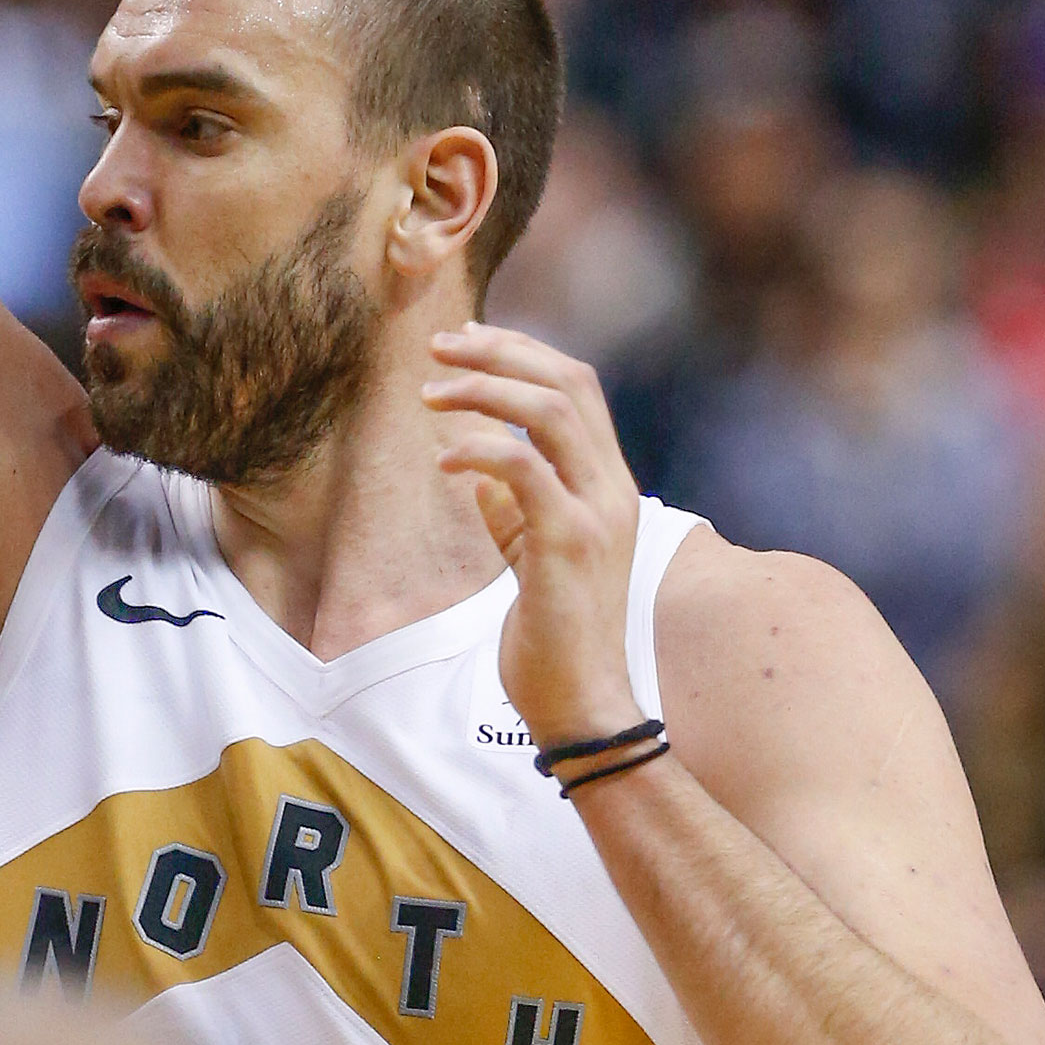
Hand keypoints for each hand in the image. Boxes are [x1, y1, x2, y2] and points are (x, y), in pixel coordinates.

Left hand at [424, 325, 642, 745]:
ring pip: (549, 410)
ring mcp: (597, 511)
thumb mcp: (535, 559)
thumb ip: (515, 512)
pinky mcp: (570, 541)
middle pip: (568, 381)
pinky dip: (478, 450)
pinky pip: (522, 468)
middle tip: (441, 346)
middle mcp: (613, 487)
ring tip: (431, 394)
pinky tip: (443, 462)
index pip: (577, 387)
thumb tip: (478, 473)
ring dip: (483, 390)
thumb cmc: (556, 635)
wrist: (583, 702)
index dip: (522, 352)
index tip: (468, 342)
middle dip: (500, 351)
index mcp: (609, 484)